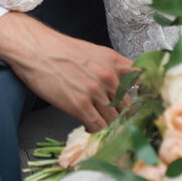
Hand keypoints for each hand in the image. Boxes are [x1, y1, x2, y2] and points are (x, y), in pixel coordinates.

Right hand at [0, 10, 134, 131]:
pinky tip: (91, 129)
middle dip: (126, 118)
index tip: (145, 110)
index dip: (145, 99)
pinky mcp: (79, 105)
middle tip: (123, 127)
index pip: (142, 84)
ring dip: (112, 128)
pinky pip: (98, 127)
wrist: (36, 48)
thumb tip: (124, 84)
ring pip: (114, 120)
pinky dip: (97, 132)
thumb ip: (113, 68)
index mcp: (115, 62)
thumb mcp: (95, 52)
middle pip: (128, 107)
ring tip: (107, 132)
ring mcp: (95, 92)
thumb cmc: (61, 50)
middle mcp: (110, 77)